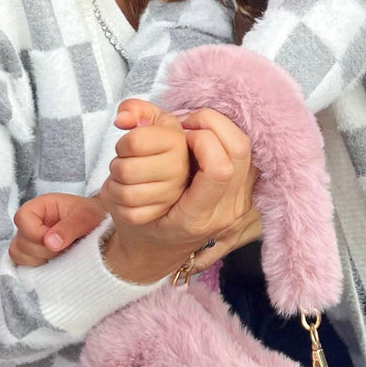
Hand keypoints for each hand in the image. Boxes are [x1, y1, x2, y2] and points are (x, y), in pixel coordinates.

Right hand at [9, 193, 106, 266]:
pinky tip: (57, 262)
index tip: (57, 241)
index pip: (22, 218)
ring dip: (41, 259)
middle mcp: (31, 223)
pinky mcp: (33, 255)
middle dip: (44, 249)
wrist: (102, 228)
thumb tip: (50, 243)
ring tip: (62, 254)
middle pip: (20, 241)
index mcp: (40, 207)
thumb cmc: (93, 216)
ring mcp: (30, 240)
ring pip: (18, 255)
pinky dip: (39, 267)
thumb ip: (69, 227)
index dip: (36, 233)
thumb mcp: (87, 216)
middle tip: (66, 248)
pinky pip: (23, 265)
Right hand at [102, 107, 257, 283]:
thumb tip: (130, 116)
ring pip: (245, 146)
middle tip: (186, 126)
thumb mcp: (119, 195)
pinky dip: (224, 136)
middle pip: (238, 149)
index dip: (200, 140)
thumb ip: (125, 154)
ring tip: (192, 131)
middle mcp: (225, 213)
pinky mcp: (246, 190)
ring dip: (218, 127)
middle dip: (211, 123)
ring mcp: (240, 203)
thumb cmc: (141, 222)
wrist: (158, 250)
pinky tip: (202, 139)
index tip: (179, 137)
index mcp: (196, 218)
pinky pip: (245, 151)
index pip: (219, 169)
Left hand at [107, 99, 190, 225]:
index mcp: (177, 140)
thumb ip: (134, 108)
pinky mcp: (161, 213)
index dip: (122, 143)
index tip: (129, 145)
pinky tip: (127, 194)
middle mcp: (180, 168)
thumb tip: (121, 119)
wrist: (161, 171)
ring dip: (116, 185)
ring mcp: (172, 194)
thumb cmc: (151, 142)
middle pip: (126, 170)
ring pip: (126, 194)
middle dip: (117, 165)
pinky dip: (120, 205)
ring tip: (124, 178)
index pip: (133, 143)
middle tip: (124, 162)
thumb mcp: (147, 118)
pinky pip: (129, 213)